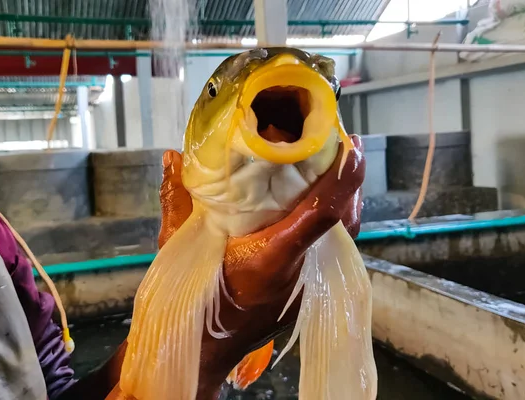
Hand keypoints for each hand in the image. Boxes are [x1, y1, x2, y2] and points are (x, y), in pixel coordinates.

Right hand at [102, 135, 364, 399]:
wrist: (209, 345)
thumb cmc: (195, 298)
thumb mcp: (179, 248)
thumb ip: (177, 202)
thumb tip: (173, 158)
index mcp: (271, 259)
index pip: (320, 214)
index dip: (342, 178)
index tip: (352, 146)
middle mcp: (300, 270)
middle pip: (343, 219)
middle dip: (348, 178)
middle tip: (345, 143)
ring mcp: (310, 280)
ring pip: (343, 231)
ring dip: (345, 196)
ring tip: (341, 162)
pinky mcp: (312, 284)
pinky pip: (335, 243)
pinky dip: (336, 216)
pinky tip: (327, 197)